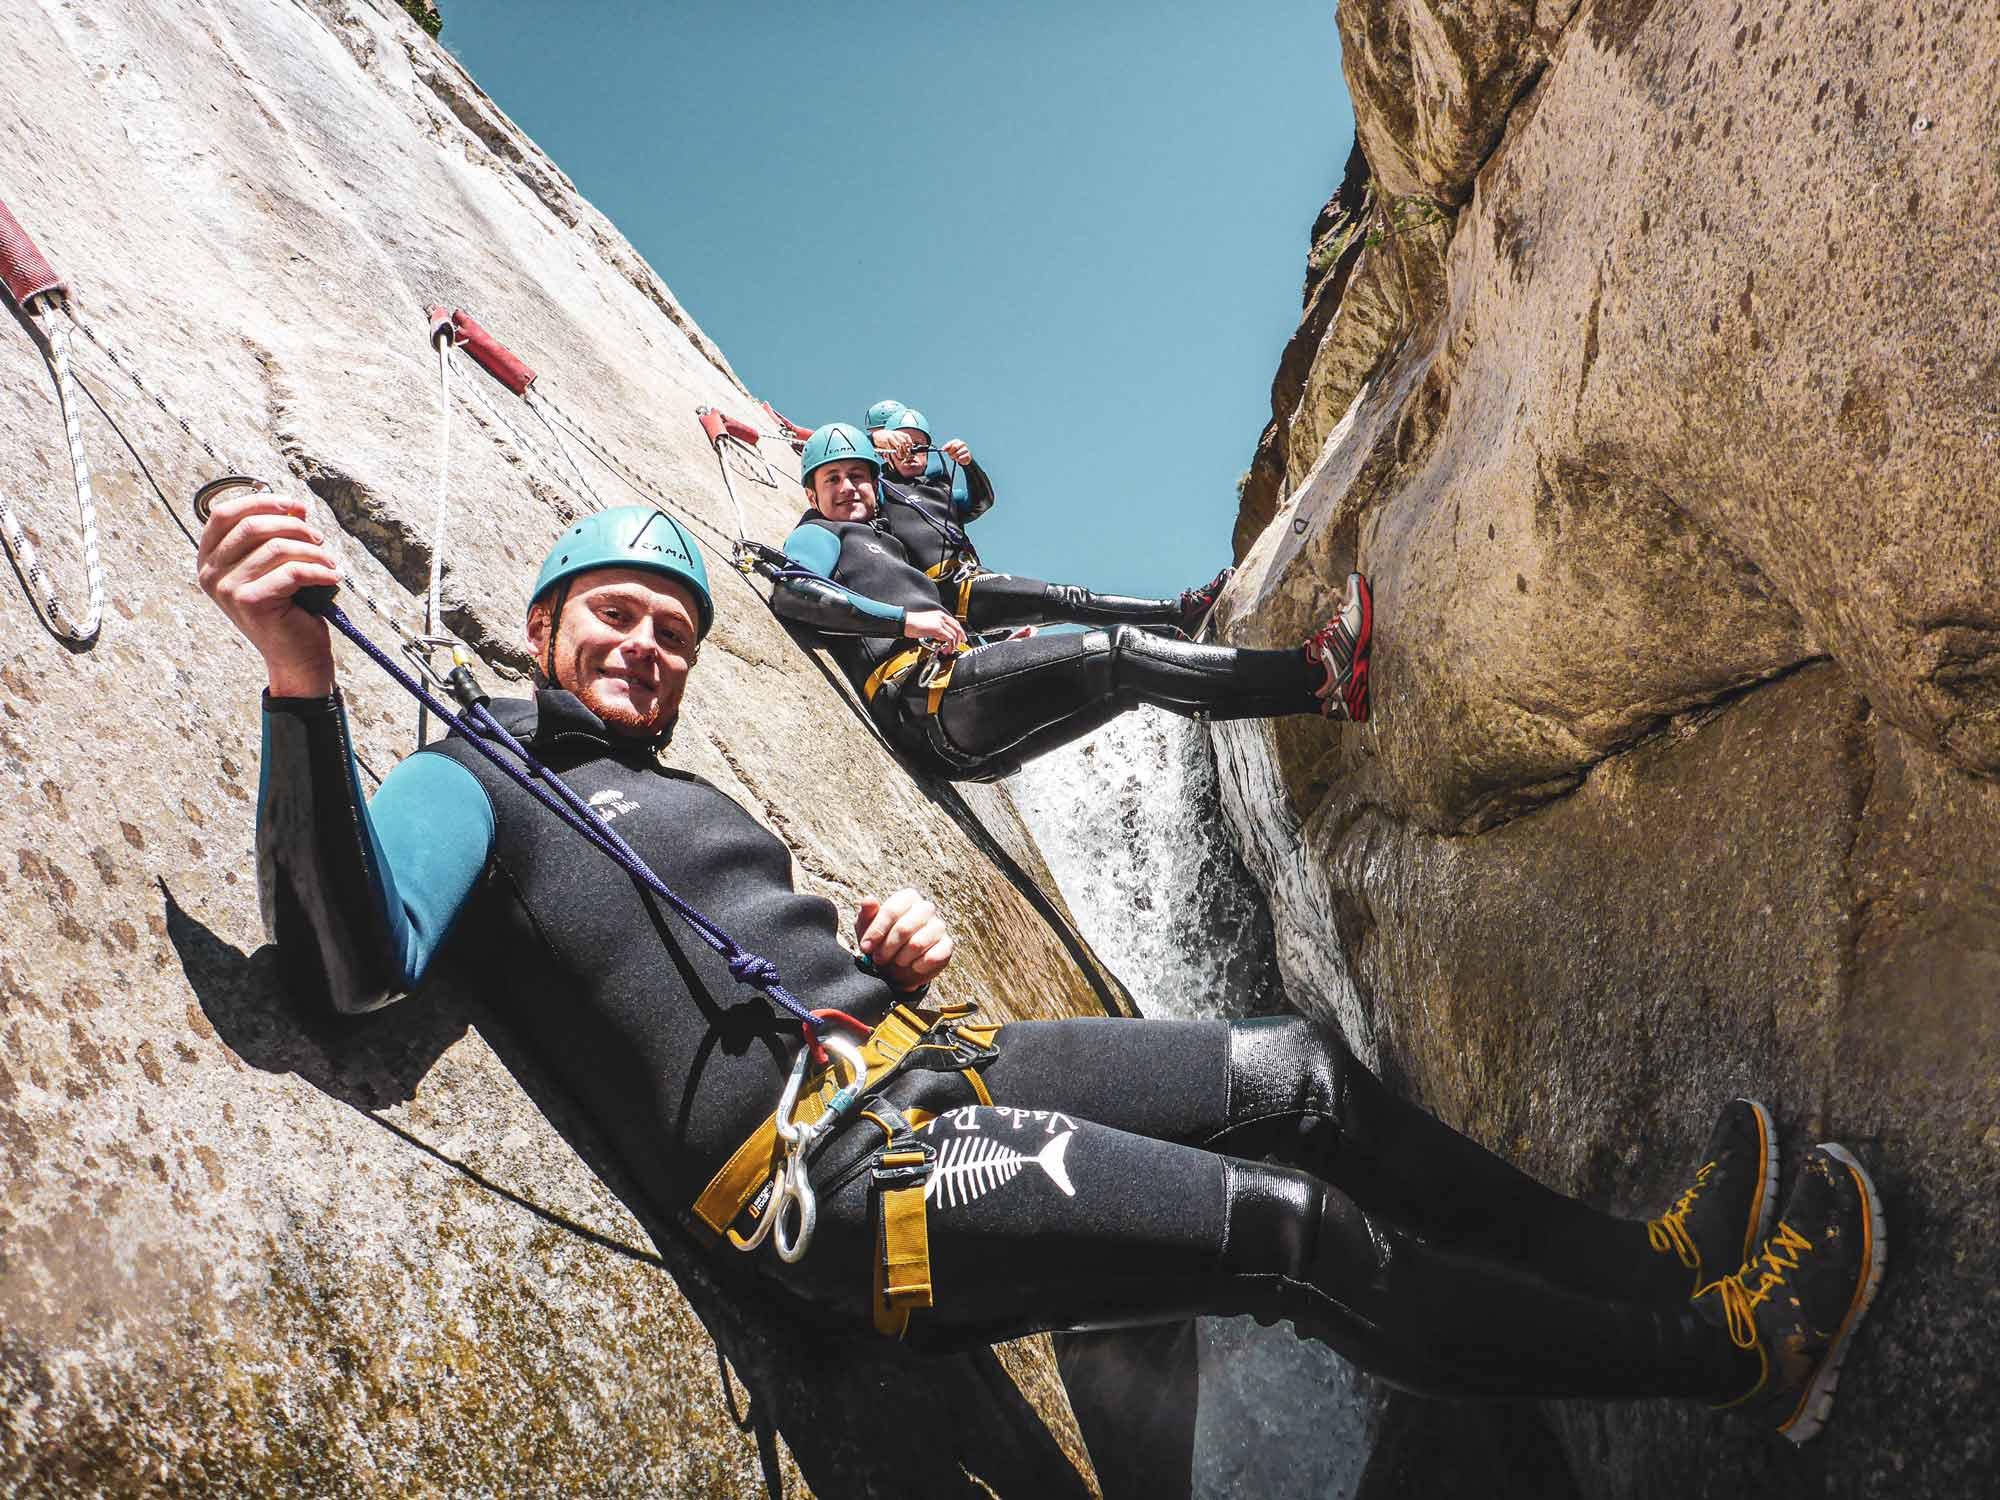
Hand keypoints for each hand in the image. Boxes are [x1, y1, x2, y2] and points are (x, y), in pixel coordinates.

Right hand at [196, 487, 340, 695]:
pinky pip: (293, 571)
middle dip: (294, 527)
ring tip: (329, 562)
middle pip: (252, 526)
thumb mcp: (274, 566)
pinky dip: (320, 570)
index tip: (295, 506)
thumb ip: (274, 536)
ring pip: (277, 548)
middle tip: (319, 539)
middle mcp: (210, 573)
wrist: (295, 656)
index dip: (261, 501)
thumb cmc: (288, 608)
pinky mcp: (250, 602)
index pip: (224, 513)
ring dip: (312, 551)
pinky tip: (333, 576)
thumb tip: (294, 507)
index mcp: (209, 559)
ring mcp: (226, 589)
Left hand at [855, 889, 954, 990]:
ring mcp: (939, 926)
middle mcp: (926, 908)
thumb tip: (868, 900)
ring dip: (901, 958)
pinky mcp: (947, 945)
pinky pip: (934, 956)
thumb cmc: (880, 941)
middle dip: (887, 948)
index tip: (866, 947)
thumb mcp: (866, 928)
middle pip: (904, 928)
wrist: (896, 967)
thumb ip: (866, 913)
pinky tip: (913, 966)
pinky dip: (918, 965)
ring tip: (896, 961)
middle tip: (879, 958)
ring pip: (918, 944)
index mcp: (907, 897)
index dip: (877, 931)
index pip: (892, 910)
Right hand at [872, 429, 914, 458]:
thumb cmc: (885, 437)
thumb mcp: (893, 437)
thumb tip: (907, 449)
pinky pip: (891, 449)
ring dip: (900, 453)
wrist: (875, 436)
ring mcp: (890, 438)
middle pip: (904, 443)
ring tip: (900, 457)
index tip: (910, 448)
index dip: (910, 442)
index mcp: (898, 433)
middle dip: (905, 450)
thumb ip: (899, 441)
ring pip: (899, 446)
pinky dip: (893, 453)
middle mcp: (895, 434)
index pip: (907, 436)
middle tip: (905, 455)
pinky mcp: (886, 442)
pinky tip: (894, 456)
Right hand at [902, 608, 966, 650]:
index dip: (959, 631)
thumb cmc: (912, 624)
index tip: (960, 637)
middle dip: (961, 637)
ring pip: (954, 633)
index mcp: (939, 615)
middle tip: (961, 644)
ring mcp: (940, 622)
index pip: (954, 622)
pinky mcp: (937, 628)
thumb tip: (942, 637)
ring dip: (954, 644)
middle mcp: (941, 617)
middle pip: (957, 627)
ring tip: (950, 650)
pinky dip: (950, 645)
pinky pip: (949, 637)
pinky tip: (947, 649)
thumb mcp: (928, 626)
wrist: (905, 622)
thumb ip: (936, 630)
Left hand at [941, 439, 971, 465]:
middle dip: (951, 452)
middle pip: (955, 447)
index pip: (951, 443)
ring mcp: (966, 449)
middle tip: (950, 455)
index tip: (943, 450)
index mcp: (957, 441)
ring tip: (954, 458)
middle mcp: (962, 444)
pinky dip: (958, 459)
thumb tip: (942, 449)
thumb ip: (946, 448)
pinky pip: (961, 457)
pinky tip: (958, 459)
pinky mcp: (968, 454)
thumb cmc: (956, 452)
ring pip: (958, 453)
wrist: (965, 457)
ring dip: (954, 457)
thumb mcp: (950, 450)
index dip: (947, 446)